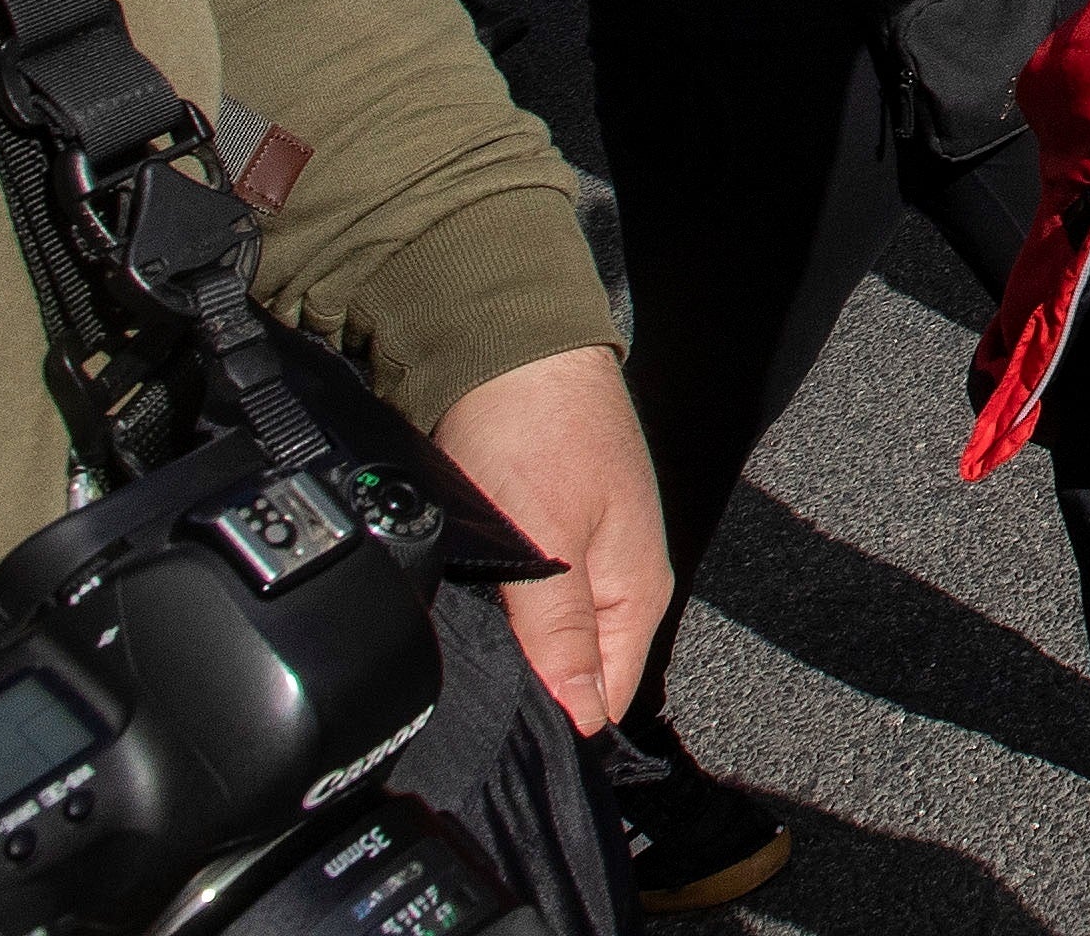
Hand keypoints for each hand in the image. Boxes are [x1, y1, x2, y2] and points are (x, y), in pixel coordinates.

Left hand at [434, 347, 670, 734]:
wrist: (507, 346)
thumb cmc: (535, 432)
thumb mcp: (546, 547)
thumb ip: (560, 638)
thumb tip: (581, 723)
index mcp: (636, 593)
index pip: (603, 701)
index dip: (552, 729)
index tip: (493, 743)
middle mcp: (612, 584)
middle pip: (571, 676)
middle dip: (521, 695)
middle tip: (459, 708)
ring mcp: (575, 561)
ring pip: (538, 643)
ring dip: (500, 656)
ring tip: (453, 664)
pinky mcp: (537, 542)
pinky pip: (517, 607)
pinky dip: (487, 618)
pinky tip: (456, 619)